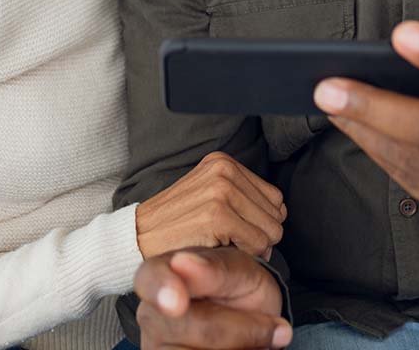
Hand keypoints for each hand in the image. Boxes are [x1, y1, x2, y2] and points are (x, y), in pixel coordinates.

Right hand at [135, 246, 291, 348]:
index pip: (150, 279)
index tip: (177, 303)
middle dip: (238, 329)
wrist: (252, 318)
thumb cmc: (239, 285)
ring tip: (252, 339)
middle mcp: (151, 314)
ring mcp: (157, 347)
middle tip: (273, 328)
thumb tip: (183, 263)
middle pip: (187, 327)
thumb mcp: (240, 269)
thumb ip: (214, 267)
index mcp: (160, 273)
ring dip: (237, 348)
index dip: (162, 289)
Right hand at [136, 152, 285, 258]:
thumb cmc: (176, 225)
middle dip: (260, 235)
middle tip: (230, 243)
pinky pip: (257, 244)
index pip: (274, 197)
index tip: (236, 231)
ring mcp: (221, 190)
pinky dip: (246, 256)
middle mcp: (224, 170)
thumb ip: (244, 197)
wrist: (137, 239)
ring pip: (270, 230)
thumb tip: (282, 212)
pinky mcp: (218, 215)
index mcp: (223, 162)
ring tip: (225, 246)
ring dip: (254, 247)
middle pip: (276, 213)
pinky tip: (221, 252)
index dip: (260, 222)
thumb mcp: (208, 196)